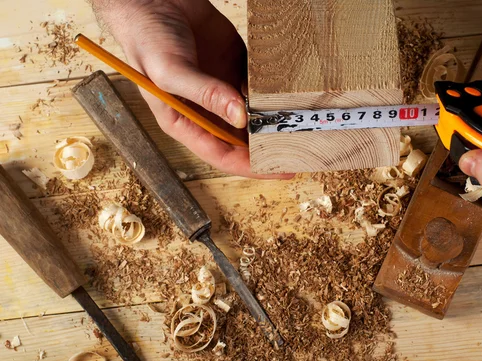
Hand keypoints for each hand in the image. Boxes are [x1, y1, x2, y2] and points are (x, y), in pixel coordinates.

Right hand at [91, 0, 292, 178]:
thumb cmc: (147, 38)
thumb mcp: (170, 72)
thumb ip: (205, 95)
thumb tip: (239, 117)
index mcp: (185, 122)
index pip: (222, 154)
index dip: (252, 166)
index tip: (281, 170)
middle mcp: (207, 110)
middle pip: (243, 139)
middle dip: (270, 147)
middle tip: (301, 150)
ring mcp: (223, 88)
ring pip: (255, 113)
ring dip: (275, 119)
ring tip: (302, 125)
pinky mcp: (235, 66)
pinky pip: (260, 85)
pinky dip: (274, 90)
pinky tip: (290, 94)